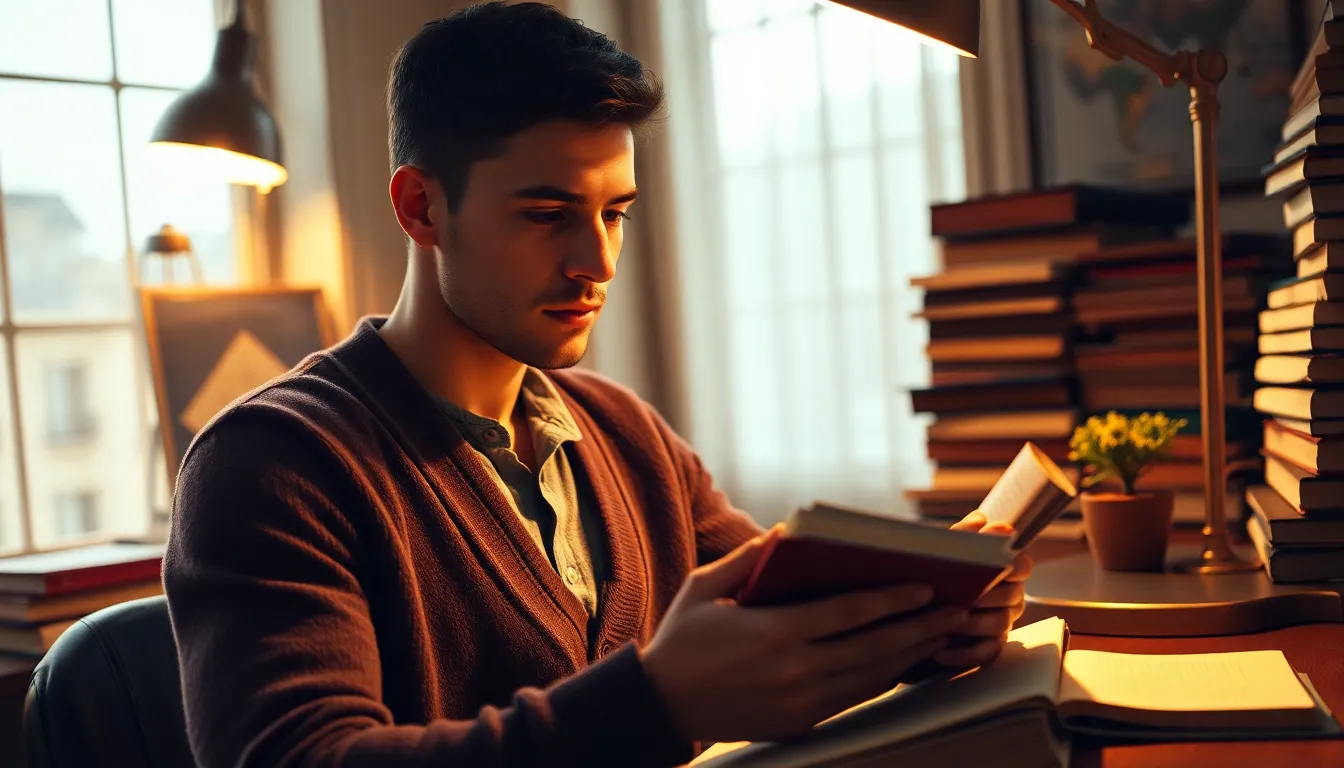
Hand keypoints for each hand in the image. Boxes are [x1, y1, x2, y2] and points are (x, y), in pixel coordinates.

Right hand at [638, 529, 967, 742]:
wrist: (660, 705)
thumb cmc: (682, 638)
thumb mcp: (705, 587)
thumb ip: (747, 557)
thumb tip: (786, 531)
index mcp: (773, 633)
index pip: (850, 613)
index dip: (893, 599)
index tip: (925, 585)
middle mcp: (794, 671)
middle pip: (874, 648)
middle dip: (920, 628)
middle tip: (955, 610)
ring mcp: (800, 702)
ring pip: (871, 677)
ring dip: (911, 655)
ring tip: (940, 634)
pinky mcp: (801, 723)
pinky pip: (854, 698)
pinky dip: (883, 678)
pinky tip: (902, 660)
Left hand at [935, 510, 1032, 668]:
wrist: (908, 609)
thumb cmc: (932, 573)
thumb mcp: (941, 552)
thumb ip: (961, 536)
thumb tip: (981, 519)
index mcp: (1004, 569)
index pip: (1022, 564)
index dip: (1012, 566)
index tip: (996, 566)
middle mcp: (1010, 595)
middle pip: (1012, 596)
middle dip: (986, 596)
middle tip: (961, 596)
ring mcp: (1001, 622)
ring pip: (999, 624)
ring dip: (971, 624)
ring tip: (944, 622)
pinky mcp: (989, 646)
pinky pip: (987, 654)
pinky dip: (964, 654)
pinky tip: (940, 651)